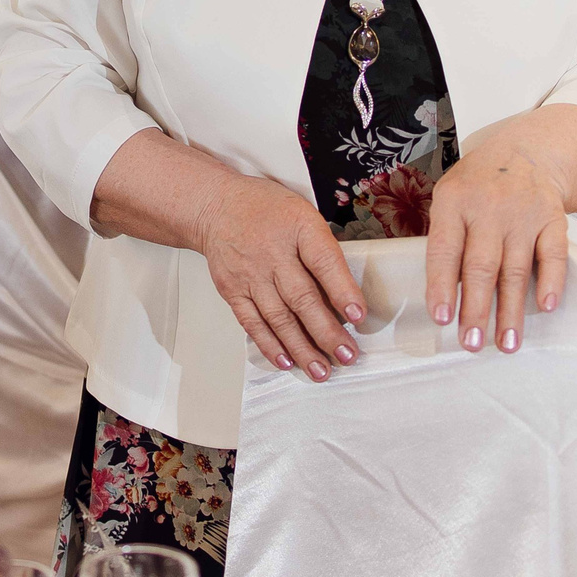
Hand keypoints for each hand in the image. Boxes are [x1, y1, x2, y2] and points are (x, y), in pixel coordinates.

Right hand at [198, 174, 365, 380]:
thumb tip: (347, 294)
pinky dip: (270, 344)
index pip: (324, 262)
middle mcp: (272, 253)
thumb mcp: (304, 215)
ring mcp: (250, 274)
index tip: (358, 317)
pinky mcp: (232, 290)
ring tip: (321, 369)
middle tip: (347, 355)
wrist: (217, 206)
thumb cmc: (267, 211)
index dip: (343, 291)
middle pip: (302, 298)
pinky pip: (252, 322)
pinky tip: (286, 360)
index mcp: (298, 228)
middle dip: (327, 332)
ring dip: (302, 347)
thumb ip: (324, 250)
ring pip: (278, 317)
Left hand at [424, 130, 571, 353]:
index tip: (442, 318)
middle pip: (481, 266)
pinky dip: (550, 281)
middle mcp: (488, 207)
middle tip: (472, 343)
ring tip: (507, 342)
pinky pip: (553, 254)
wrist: (525, 152)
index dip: (442, 286)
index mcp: (454, 201)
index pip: (444, 250)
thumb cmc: (478, 185)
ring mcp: (523, 213)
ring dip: (511, 310)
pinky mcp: (552, 218)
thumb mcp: (450, 197)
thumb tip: (441, 296)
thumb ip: (445, 238)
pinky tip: (545, 306)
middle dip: (476, 309)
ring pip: (515, 268)